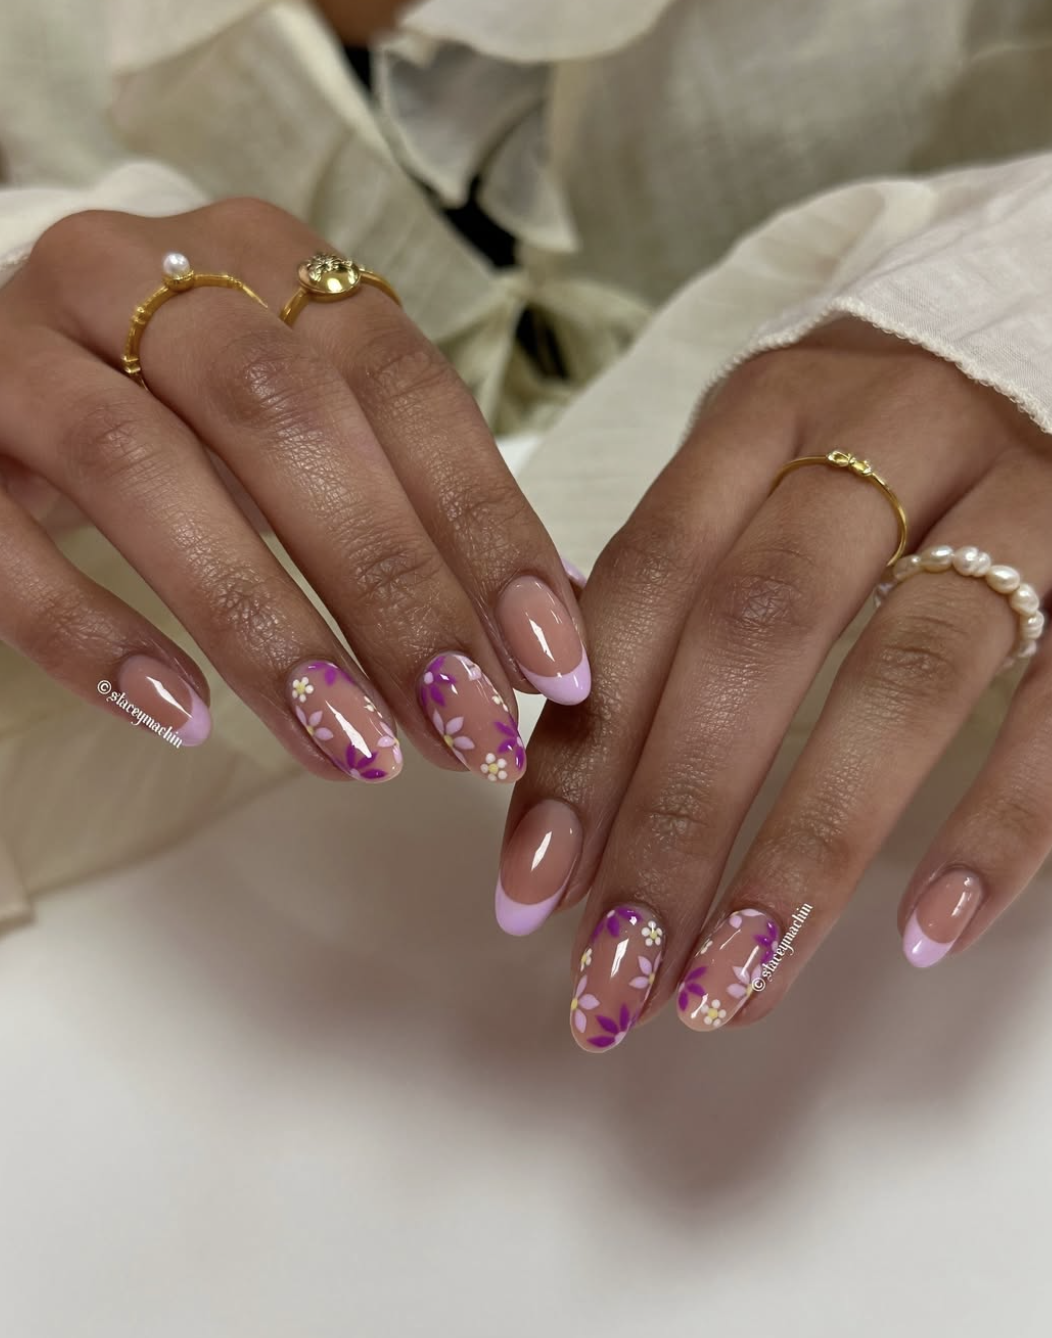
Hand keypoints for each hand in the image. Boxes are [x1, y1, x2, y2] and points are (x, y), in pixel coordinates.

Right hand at [0, 199, 588, 778]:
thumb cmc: (182, 408)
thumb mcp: (302, 418)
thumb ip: (408, 490)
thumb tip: (548, 613)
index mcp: (266, 260)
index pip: (401, 382)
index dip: (484, 524)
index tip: (549, 665)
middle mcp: (139, 276)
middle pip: (286, 420)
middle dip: (393, 590)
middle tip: (463, 730)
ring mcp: (21, 351)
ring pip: (145, 471)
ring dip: (266, 624)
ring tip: (352, 750)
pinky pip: (0, 539)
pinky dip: (95, 635)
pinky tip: (181, 719)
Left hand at [495, 319, 1051, 1048]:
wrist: (1037, 350)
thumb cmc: (864, 451)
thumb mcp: (752, 478)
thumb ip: (666, 597)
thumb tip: (559, 775)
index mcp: (765, 415)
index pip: (649, 582)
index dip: (584, 740)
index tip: (530, 885)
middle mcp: (886, 437)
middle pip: (758, 631)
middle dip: (676, 816)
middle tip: (622, 965)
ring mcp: (1018, 495)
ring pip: (904, 675)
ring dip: (809, 845)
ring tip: (739, 979)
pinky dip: (997, 826)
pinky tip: (926, 932)